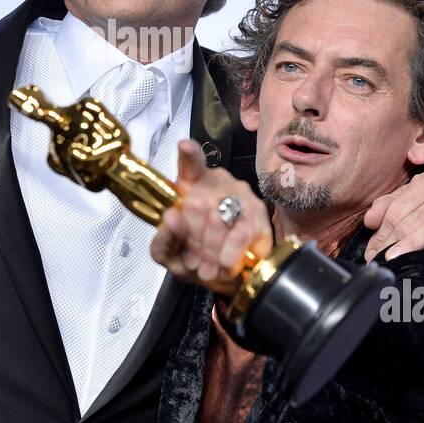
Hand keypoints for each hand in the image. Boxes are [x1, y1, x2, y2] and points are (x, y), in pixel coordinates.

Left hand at [149, 141, 273, 297]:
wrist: (220, 276)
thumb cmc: (193, 255)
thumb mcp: (170, 253)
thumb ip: (162, 241)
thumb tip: (172, 218)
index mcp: (193, 185)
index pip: (191, 163)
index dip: (189, 154)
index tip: (184, 146)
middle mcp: (220, 185)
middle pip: (198, 204)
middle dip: (191, 237)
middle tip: (190, 260)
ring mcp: (243, 199)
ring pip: (221, 221)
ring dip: (210, 249)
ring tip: (205, 270)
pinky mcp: (260, 219)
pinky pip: (243, 235)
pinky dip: (230, 255)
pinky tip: (225, 267)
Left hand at [363, 172, 423, 261]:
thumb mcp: (419, 197)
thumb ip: (391, 204)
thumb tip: (369, 221)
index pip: (396, 210)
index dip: (380, 233)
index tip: (371, 252)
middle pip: (411, 220)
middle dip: (390, 242)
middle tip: (378, 260)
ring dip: (413, 244)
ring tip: (396, 258)